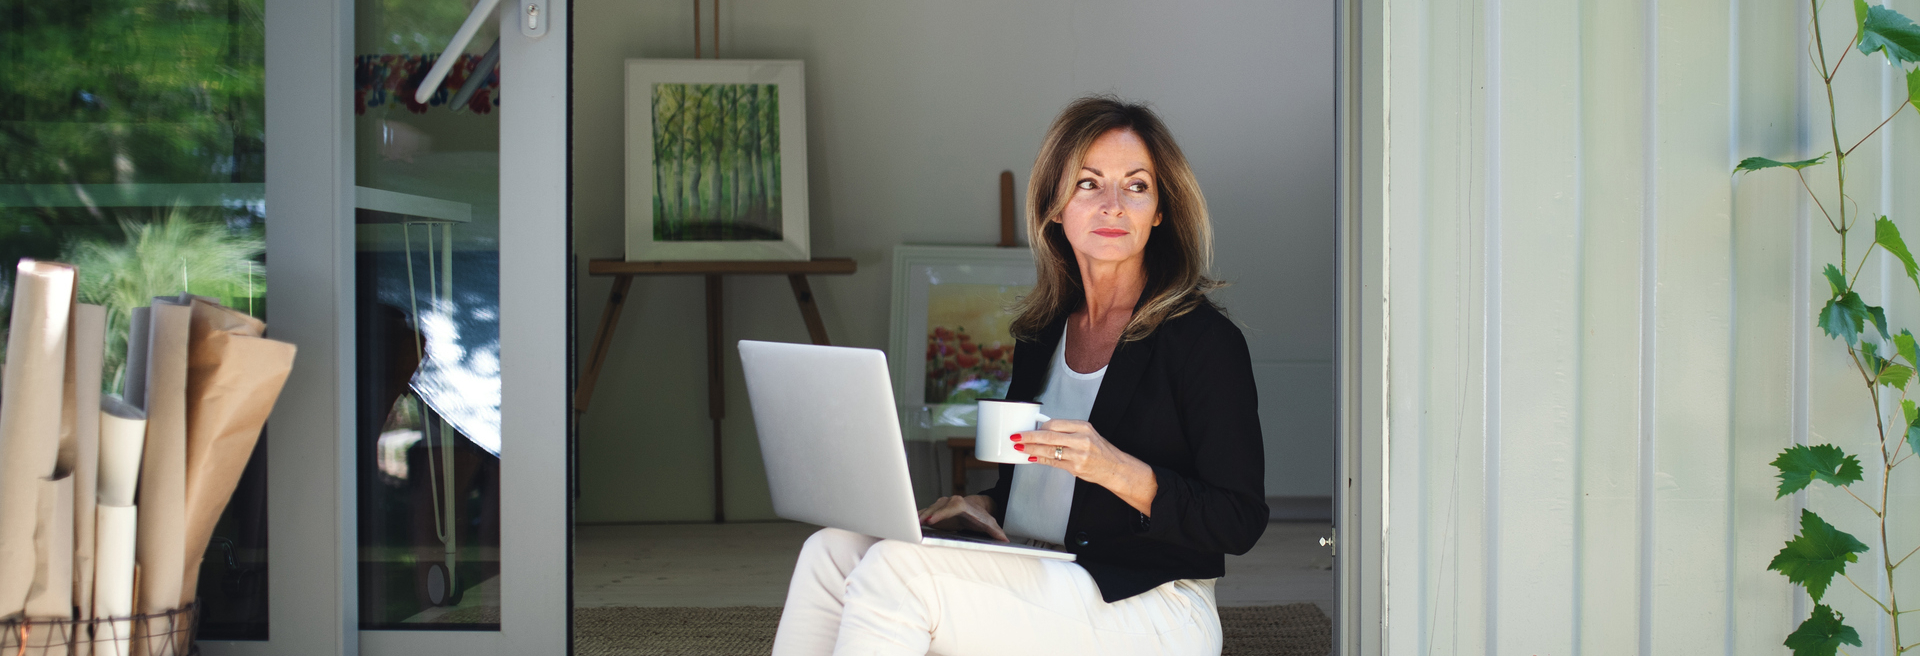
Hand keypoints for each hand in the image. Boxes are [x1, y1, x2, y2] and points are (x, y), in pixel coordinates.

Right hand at [917, 494, 1007, 541]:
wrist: (976, 508)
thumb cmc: (981, 517)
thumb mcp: (990, 524)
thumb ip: (996, 532)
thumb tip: (1004, 540)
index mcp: (962, 505)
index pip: (951, 507)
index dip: (941, 513)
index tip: (932, 520)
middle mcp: (950, 502)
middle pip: (936, 508)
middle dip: (925, 515)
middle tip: (914, 524)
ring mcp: (941, 506)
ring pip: (928, 510)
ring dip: (918, 517)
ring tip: (908, 526)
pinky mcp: (935, 511)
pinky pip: (924, 513)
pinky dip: (917, 518)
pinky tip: (909, 525)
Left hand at [1013, 419, 1157, 514]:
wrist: (1115, 467)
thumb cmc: (1099, 450)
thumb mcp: (1086, 434)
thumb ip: (1066, 431)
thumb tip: (1041, 430)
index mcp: (1083, 427)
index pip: (1054, 424)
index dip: (1037, 427)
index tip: (1027, 429)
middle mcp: (1081, 439)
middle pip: (1048, 436)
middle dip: (1029, 437)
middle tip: (1015, 437)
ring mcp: (1079, 455)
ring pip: (1048, 451)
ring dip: (1031, 450)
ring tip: (1020, 449)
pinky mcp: (1076, 468)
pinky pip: (1053, 463)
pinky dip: (1041, 460)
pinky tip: (1032, 459)